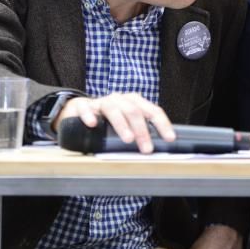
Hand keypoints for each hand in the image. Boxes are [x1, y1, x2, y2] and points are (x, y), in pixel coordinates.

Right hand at [53, 92, 174, 153]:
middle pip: (134, 111)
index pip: (152, 110)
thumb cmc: (109, 118)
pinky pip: (86, 109)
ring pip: (114, 109)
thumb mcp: (127, 122)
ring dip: (122, 124)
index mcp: (134, 102)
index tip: (170, 138)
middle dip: (143, 131)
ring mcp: (101, 102)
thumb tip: (154, 149)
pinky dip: (89, 115)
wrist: (80, 109)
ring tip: (128, 139)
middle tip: (147, 149)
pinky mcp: (83, 106)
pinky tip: (93, 124)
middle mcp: (120, 99)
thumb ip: (139, 131)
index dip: (162, 124)